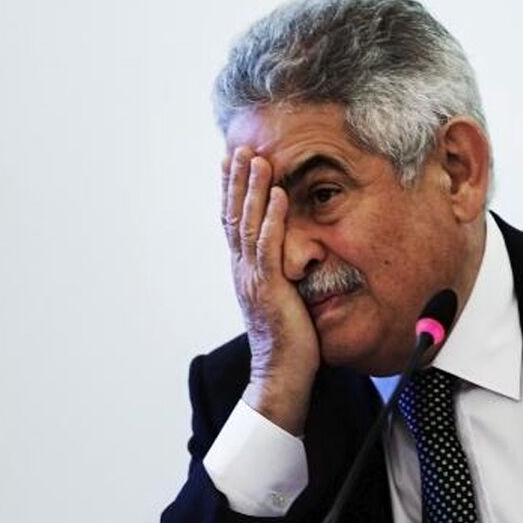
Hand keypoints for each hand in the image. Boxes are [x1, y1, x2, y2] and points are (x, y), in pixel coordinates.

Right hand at [222, 147, 318, 434]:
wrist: (281, 374)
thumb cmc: (288, 340)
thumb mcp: (281, 298)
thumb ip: (280, 273)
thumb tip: (290, 254)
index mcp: (245, 271)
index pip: (234, 222)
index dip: (232, 191)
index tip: (232, 162)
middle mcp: (243, 270)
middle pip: (235, 216)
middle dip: (237, 180)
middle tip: (238, 148)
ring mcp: (254, 278)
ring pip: (249, 225)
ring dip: (254, 190)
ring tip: (257, 160)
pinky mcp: (270, 288)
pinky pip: (269, 247)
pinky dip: (273, 219)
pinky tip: (279, 195)